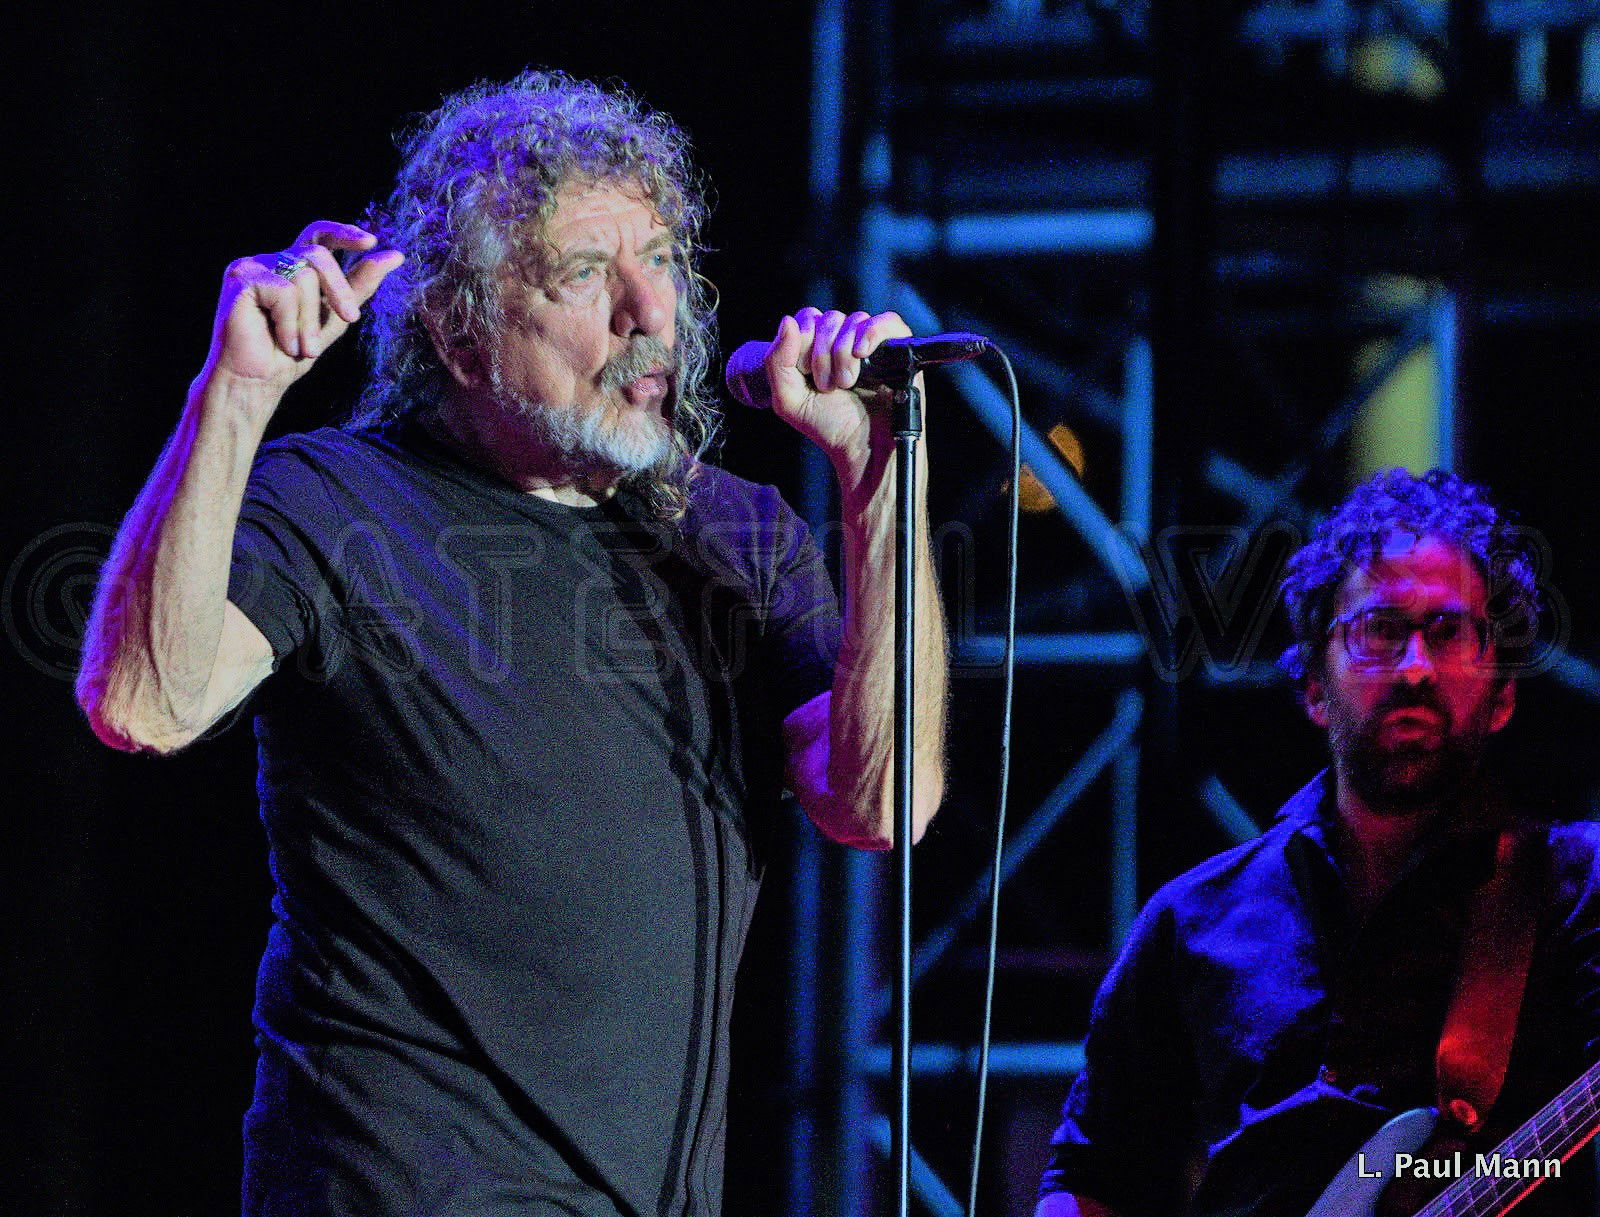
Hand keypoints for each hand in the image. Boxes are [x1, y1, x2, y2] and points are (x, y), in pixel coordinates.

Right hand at [201, 221, 403, 394]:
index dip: (344, 234)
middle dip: (339, 291)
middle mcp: (274, 260)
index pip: (320, 236)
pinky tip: (284, 342)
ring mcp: (254, 265)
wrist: (258, 380)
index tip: (371, 242)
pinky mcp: (240, 277)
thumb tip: (395, 255)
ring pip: (303, 277)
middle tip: (351, 319)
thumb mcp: (336, 316)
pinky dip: (290, 323)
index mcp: (295, 266)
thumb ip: (361, 285)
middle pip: (318, 257)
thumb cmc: (294, 351)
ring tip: (302, 347)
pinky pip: (283, 291)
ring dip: (309, 321)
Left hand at [762, 307, 917, 476]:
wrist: (863, 448)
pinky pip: (886, 321)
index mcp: (819, 348)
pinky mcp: (898, 348)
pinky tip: (863, 354)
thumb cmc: (829, 426)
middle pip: (829, 319)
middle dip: (822, 355)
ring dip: (844, 355)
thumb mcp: (788, 399)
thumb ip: (777, 361)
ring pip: (854, 321)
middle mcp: (845, 341)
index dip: (804, 344)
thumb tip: (788, 322)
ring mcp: (872, 344)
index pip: (808, 319)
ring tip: (847, 384)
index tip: (809, 377)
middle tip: (828, 386)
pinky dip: (871, 333)